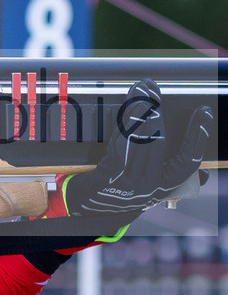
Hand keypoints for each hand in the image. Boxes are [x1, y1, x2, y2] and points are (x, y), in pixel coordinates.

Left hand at [63, 79, 211, 217]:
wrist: (89, 206)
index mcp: (166, 185)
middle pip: (159, 143)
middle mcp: (151, 187)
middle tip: (153, 89)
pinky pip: (121, 144)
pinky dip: (125, 122)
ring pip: (139, 140)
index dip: (198, 135)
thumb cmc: (121, 187)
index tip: (204, 110)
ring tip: (141, 89)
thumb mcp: (146, 180)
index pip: (189, 160)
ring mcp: (130, 183)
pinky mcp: (111, 176)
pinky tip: (127, 107)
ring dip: (140, 110)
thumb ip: (163, 165)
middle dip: (157, 111)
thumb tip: (187, 152)